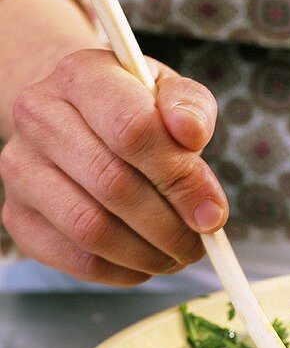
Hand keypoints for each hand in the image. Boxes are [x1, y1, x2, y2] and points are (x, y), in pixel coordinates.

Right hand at [0, 48, 226, 285]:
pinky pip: (74, 258)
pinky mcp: (19, 215)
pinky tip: (145, 262)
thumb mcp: (168, 92)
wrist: (76, 118)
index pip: (132, 128)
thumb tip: (191, 134)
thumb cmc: (132, 107)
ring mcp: (21, 168)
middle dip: (170, 225)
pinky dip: (121, 271)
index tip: (212, 210)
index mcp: (81, 75)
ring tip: (177, 255)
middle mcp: (39, 117)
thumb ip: (190, 107)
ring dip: (147, 254)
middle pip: (113, 184)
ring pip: (91, 228)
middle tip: (199, 243)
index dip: (180, 177)